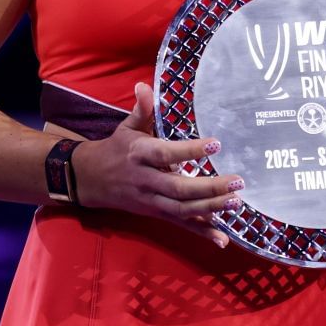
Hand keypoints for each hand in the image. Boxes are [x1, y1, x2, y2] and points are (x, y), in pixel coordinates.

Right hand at [72, 83, 240, 246]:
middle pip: (179, 188)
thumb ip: (141, 110)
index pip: (167, 153)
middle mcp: (146, 180)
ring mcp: (150, 201)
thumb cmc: (115, 149)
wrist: (88, 180)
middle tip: (237, 181)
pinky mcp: (155, 214)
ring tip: (236, 202)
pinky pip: (181, 225)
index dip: (191, 151)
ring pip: (182, 209)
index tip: (216, 143)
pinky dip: (202, 233)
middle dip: (209, 188)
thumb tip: (144, 85)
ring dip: (211, 209)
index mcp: (140, 154)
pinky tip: (223, 240)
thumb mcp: (126, 128)